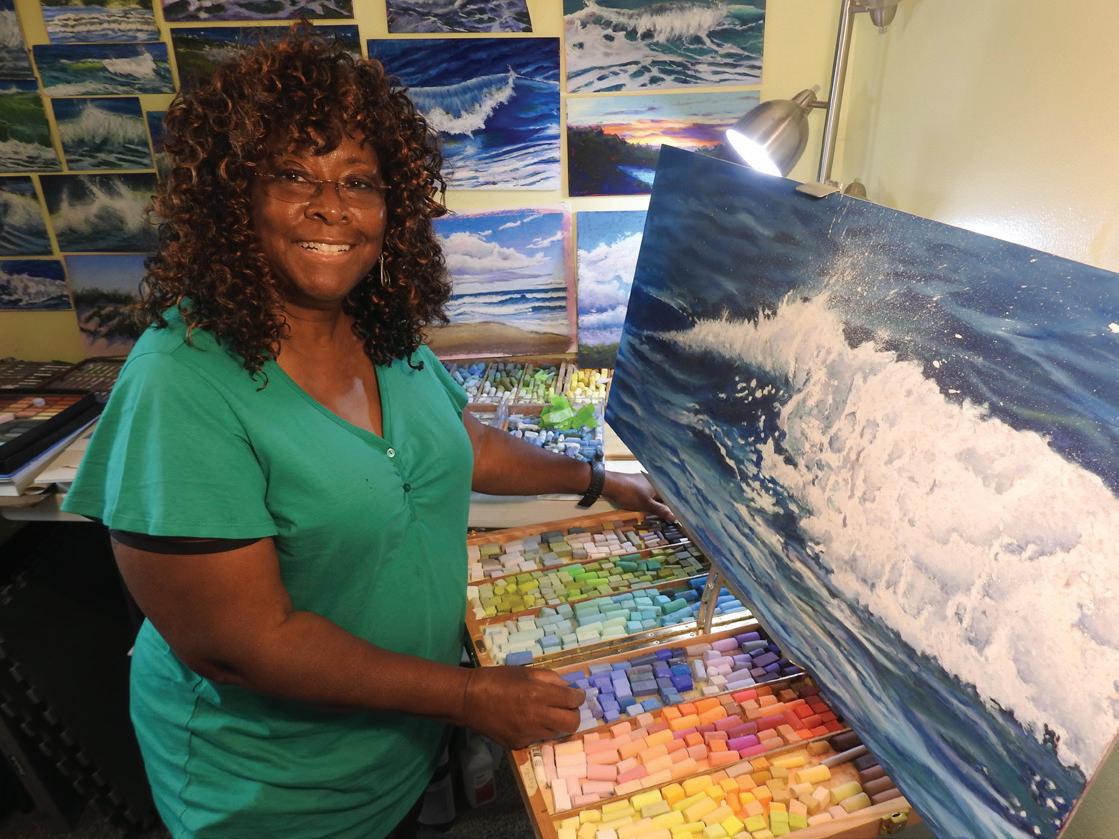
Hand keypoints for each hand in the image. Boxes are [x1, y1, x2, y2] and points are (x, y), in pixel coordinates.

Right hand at [459, 666, 583, 748]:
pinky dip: (538, 730)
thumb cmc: (497, 679)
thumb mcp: (525, 671)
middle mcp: (537, 716)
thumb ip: (550, 678)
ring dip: (556, 723)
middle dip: (573, 714)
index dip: (578, 696)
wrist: (469, 699)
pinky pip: (538, 738)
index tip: (575, 695)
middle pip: (572, 723)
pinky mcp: (519, 744)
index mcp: (539, 694)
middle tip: (566, 707)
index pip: (573, 700)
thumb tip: (568, 687)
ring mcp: (529, 733)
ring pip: (557, 733)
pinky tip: (527, 721)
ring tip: (545, 713)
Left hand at [602, 471, 674, 520]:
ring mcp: (645, 480)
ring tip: (661, 514)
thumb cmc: (629, 493)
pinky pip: (647, 492)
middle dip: (666, 505)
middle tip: (670, 518)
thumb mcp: (646, 504)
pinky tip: (648, 506)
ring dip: (657, 503)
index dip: (674, 506)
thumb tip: (675, 517)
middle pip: (663, 494)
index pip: (671, 496)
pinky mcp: (636, 483)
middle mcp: (654, 480)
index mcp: (659, 484)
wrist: (609, 484)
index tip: (678, 516)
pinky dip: (649, 500)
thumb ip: (660, 510)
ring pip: (655, 494)